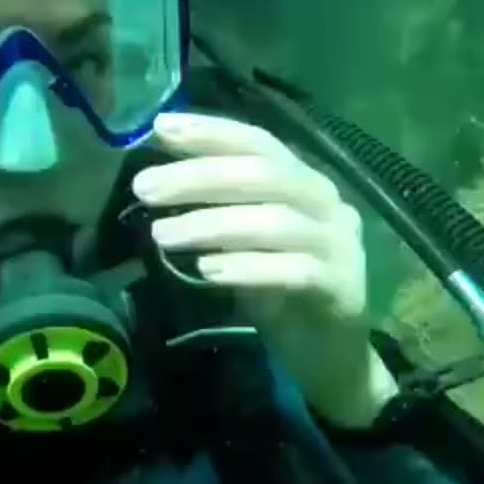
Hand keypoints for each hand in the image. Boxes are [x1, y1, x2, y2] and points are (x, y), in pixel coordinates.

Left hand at [132, 111, 396, 427]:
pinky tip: (206, 271)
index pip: (259, 142)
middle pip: (264, 175)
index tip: (159, 128)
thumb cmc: (280, 292)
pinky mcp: (340, 289)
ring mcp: (340, 246)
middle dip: (199, 177)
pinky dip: (246, 267)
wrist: (330, 355)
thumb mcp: (244, 243)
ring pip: (274, 221)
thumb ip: (217, 207)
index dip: (211, 132)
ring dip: (211, 224)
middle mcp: (328, 204)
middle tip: (143, 188)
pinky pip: (292, 271)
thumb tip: (159, 174)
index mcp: (305, 183)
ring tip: (160, 235)